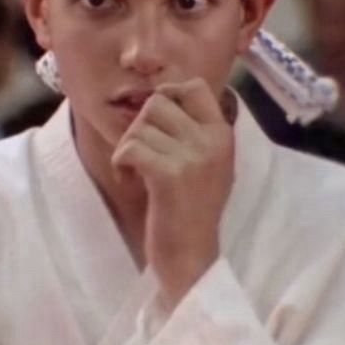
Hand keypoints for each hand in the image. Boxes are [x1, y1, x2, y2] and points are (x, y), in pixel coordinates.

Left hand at [111, 78, 234, 309]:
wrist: (192, 258)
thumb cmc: (192, 212)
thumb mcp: (208, 165)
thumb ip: (193, 132)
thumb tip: (162, 97)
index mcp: (223, 135)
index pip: (194, 86)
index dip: (167, 95)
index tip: (156, 123)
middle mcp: (212, 141)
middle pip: (158, 102)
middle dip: (139, 125)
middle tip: (140, 154)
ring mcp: (193, 157)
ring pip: (140, 126)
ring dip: (128, 147)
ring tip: (135, 172)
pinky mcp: (169, 176)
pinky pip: (131, 147)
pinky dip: (120, 163)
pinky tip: (128, 180)